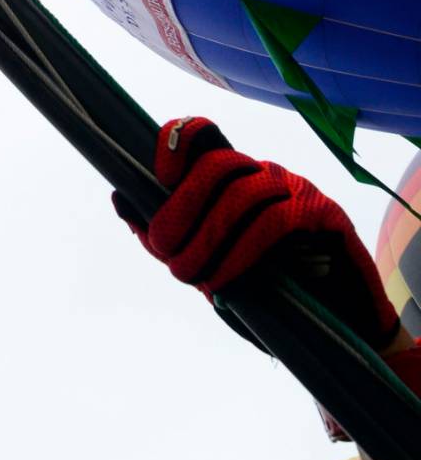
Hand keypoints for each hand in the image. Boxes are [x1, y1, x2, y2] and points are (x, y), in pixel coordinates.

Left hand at [114, 116, 398, 350]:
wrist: (341, 325)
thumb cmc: (269, 291)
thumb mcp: (210, 264)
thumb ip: (170, 235)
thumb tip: (119, 197)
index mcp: (235, 178)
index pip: (204, 134)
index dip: (176, 142)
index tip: (157, 177)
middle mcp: (264, 174)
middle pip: (217, 164)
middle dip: (181, 206)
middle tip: (165, 248)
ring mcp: (297, 189)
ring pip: (243, 193)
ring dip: (206, 236)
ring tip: (189, 274)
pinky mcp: (326, 215)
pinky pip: (275, 222)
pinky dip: (241, 252)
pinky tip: (224, 281)